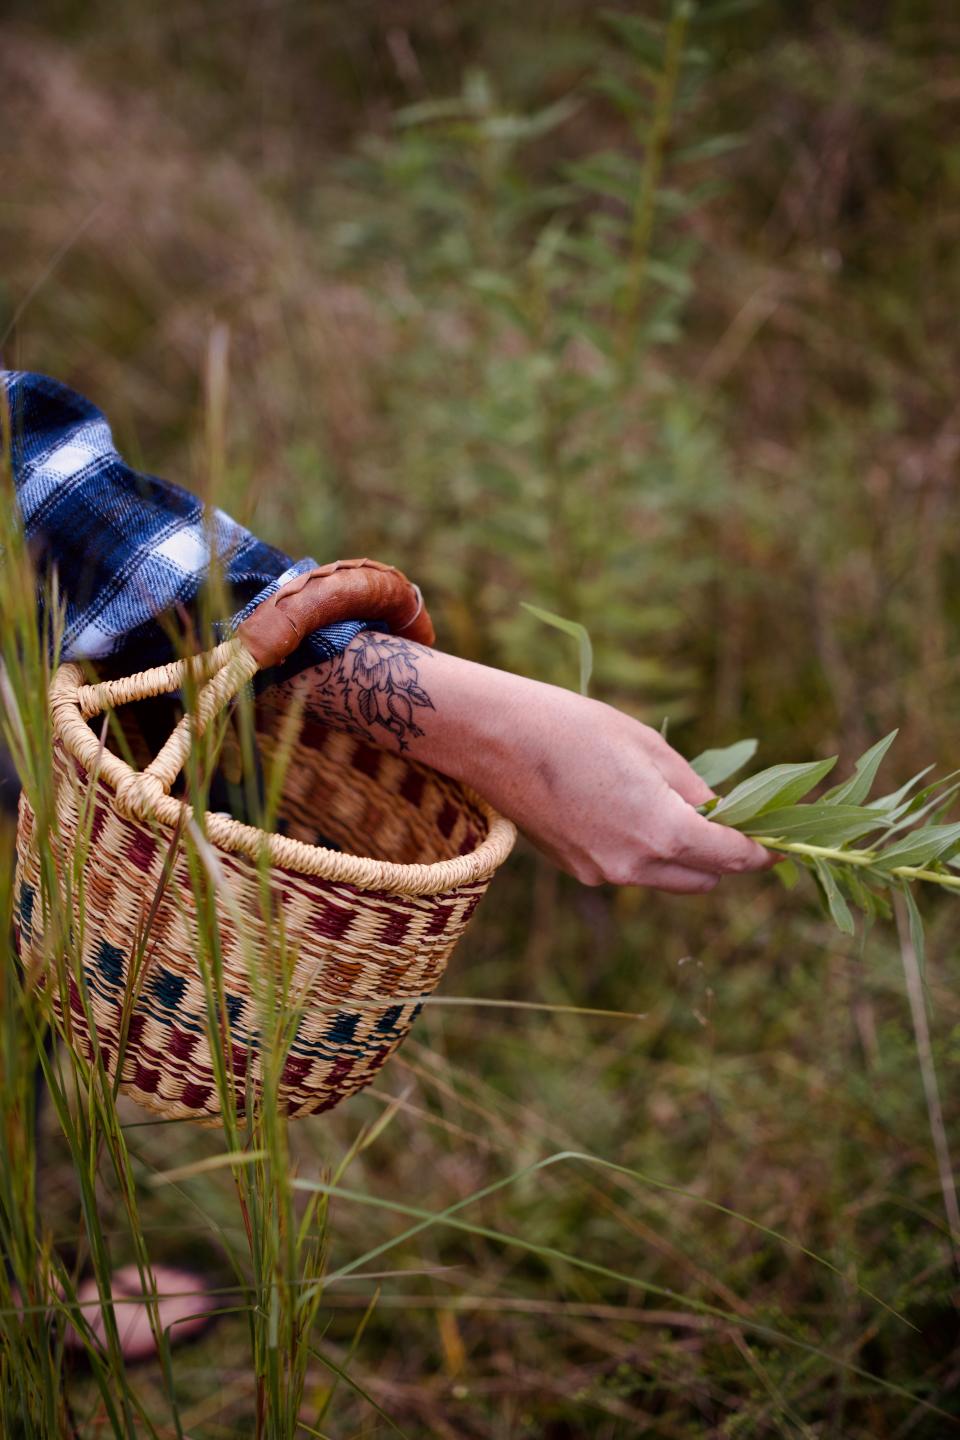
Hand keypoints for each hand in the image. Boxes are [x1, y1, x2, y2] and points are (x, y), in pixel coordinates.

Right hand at [487, 690, 773, 892]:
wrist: (495, 739)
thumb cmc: (575, 728)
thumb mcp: (649, 748)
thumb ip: (693, 789)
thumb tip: (724, 813)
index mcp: (663, 832)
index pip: (732, 858)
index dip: (761, 851)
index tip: (777, 842)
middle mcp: (635, 866)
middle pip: (703, 880)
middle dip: (722, 857)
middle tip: (728, 820)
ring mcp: (602, 874)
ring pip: (665, 879)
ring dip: (682, 858)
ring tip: (676, 812)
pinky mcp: (576, 870)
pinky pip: (627, 871)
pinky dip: (643, 854)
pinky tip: (628, 812)